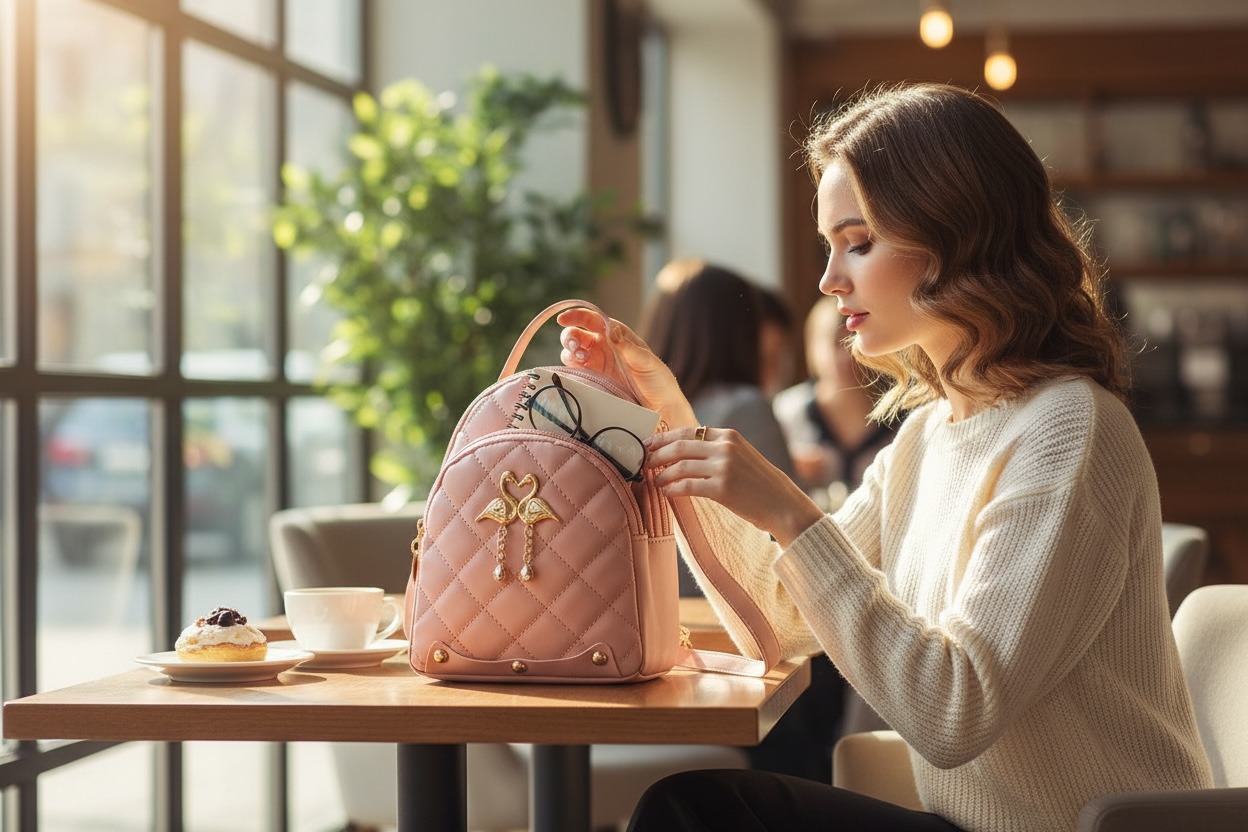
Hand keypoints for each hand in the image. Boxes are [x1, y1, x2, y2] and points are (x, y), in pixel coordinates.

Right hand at [557, 309, 697, 428]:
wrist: (659, 407)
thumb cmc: (658, 380)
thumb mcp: (645, 361)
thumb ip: (626, 346)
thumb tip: (611, 330)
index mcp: (618, 335)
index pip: (594, 320)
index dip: (577, 316)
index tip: (562, 318)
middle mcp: (604, 346)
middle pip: (577, 334)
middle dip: (570, 337)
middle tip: (576, 347)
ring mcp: (597, 363)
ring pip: (572, 351)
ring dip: (569, 352)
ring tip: (581, 360)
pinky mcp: (592, 379)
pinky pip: (574, 370)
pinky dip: (569, 367)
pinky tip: (576, 370)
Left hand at [645, 425, 825, 548]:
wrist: (783, 504)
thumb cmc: (758, 483)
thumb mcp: (740, 455)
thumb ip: (716, 448)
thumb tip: (682, 449)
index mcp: (728, 435)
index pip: (687, 431)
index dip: (662, 438)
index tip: (647, 444)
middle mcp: (725, 447)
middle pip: (679, 445)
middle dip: (656, 454)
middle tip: (643, 462)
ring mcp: (724, 467)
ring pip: (680, 465)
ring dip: (662, 474)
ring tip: (654, 480)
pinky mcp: (722, 488)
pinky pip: (687, 486)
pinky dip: (672, 488)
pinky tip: (666, 492)